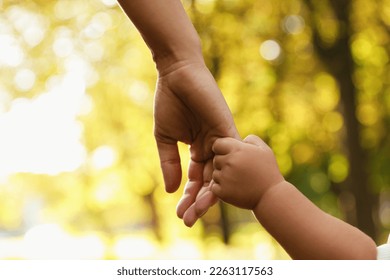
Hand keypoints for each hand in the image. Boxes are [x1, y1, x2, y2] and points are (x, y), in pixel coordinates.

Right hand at [153, 61, 238, 225]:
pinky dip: (220, 175)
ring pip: (219, 174)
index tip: (179, 214)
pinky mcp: (227, 130)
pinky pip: (226, 158)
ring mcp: (221, 140)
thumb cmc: (170, 102)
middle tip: (188, 220)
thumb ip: (169, 163)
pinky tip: (211, 194)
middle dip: (198, 201)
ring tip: (197, 213)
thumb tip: (172, 191)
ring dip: (208, 194)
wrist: (177, 75)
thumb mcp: (165, 139)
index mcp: (199, 148)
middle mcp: (213, 147)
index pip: (196, 178)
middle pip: (209, 180)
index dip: (189, 196)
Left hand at [211, 135, 283, 209]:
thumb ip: (252, 140)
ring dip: (223, 177)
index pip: (217, 144)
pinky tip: (236, 189)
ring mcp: (225, 177)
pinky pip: (214, 187)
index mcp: (237, 150)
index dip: (222, 149)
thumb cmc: (269, 172)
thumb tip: (241, 140)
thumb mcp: (265, 150)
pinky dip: (222, 189)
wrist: (272, 196)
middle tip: (238, 171)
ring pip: (214, 174)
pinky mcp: (222, 192)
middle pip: (215, 159)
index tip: (230, 155)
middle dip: (223, 164)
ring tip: (239, 180)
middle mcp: (229, 162)